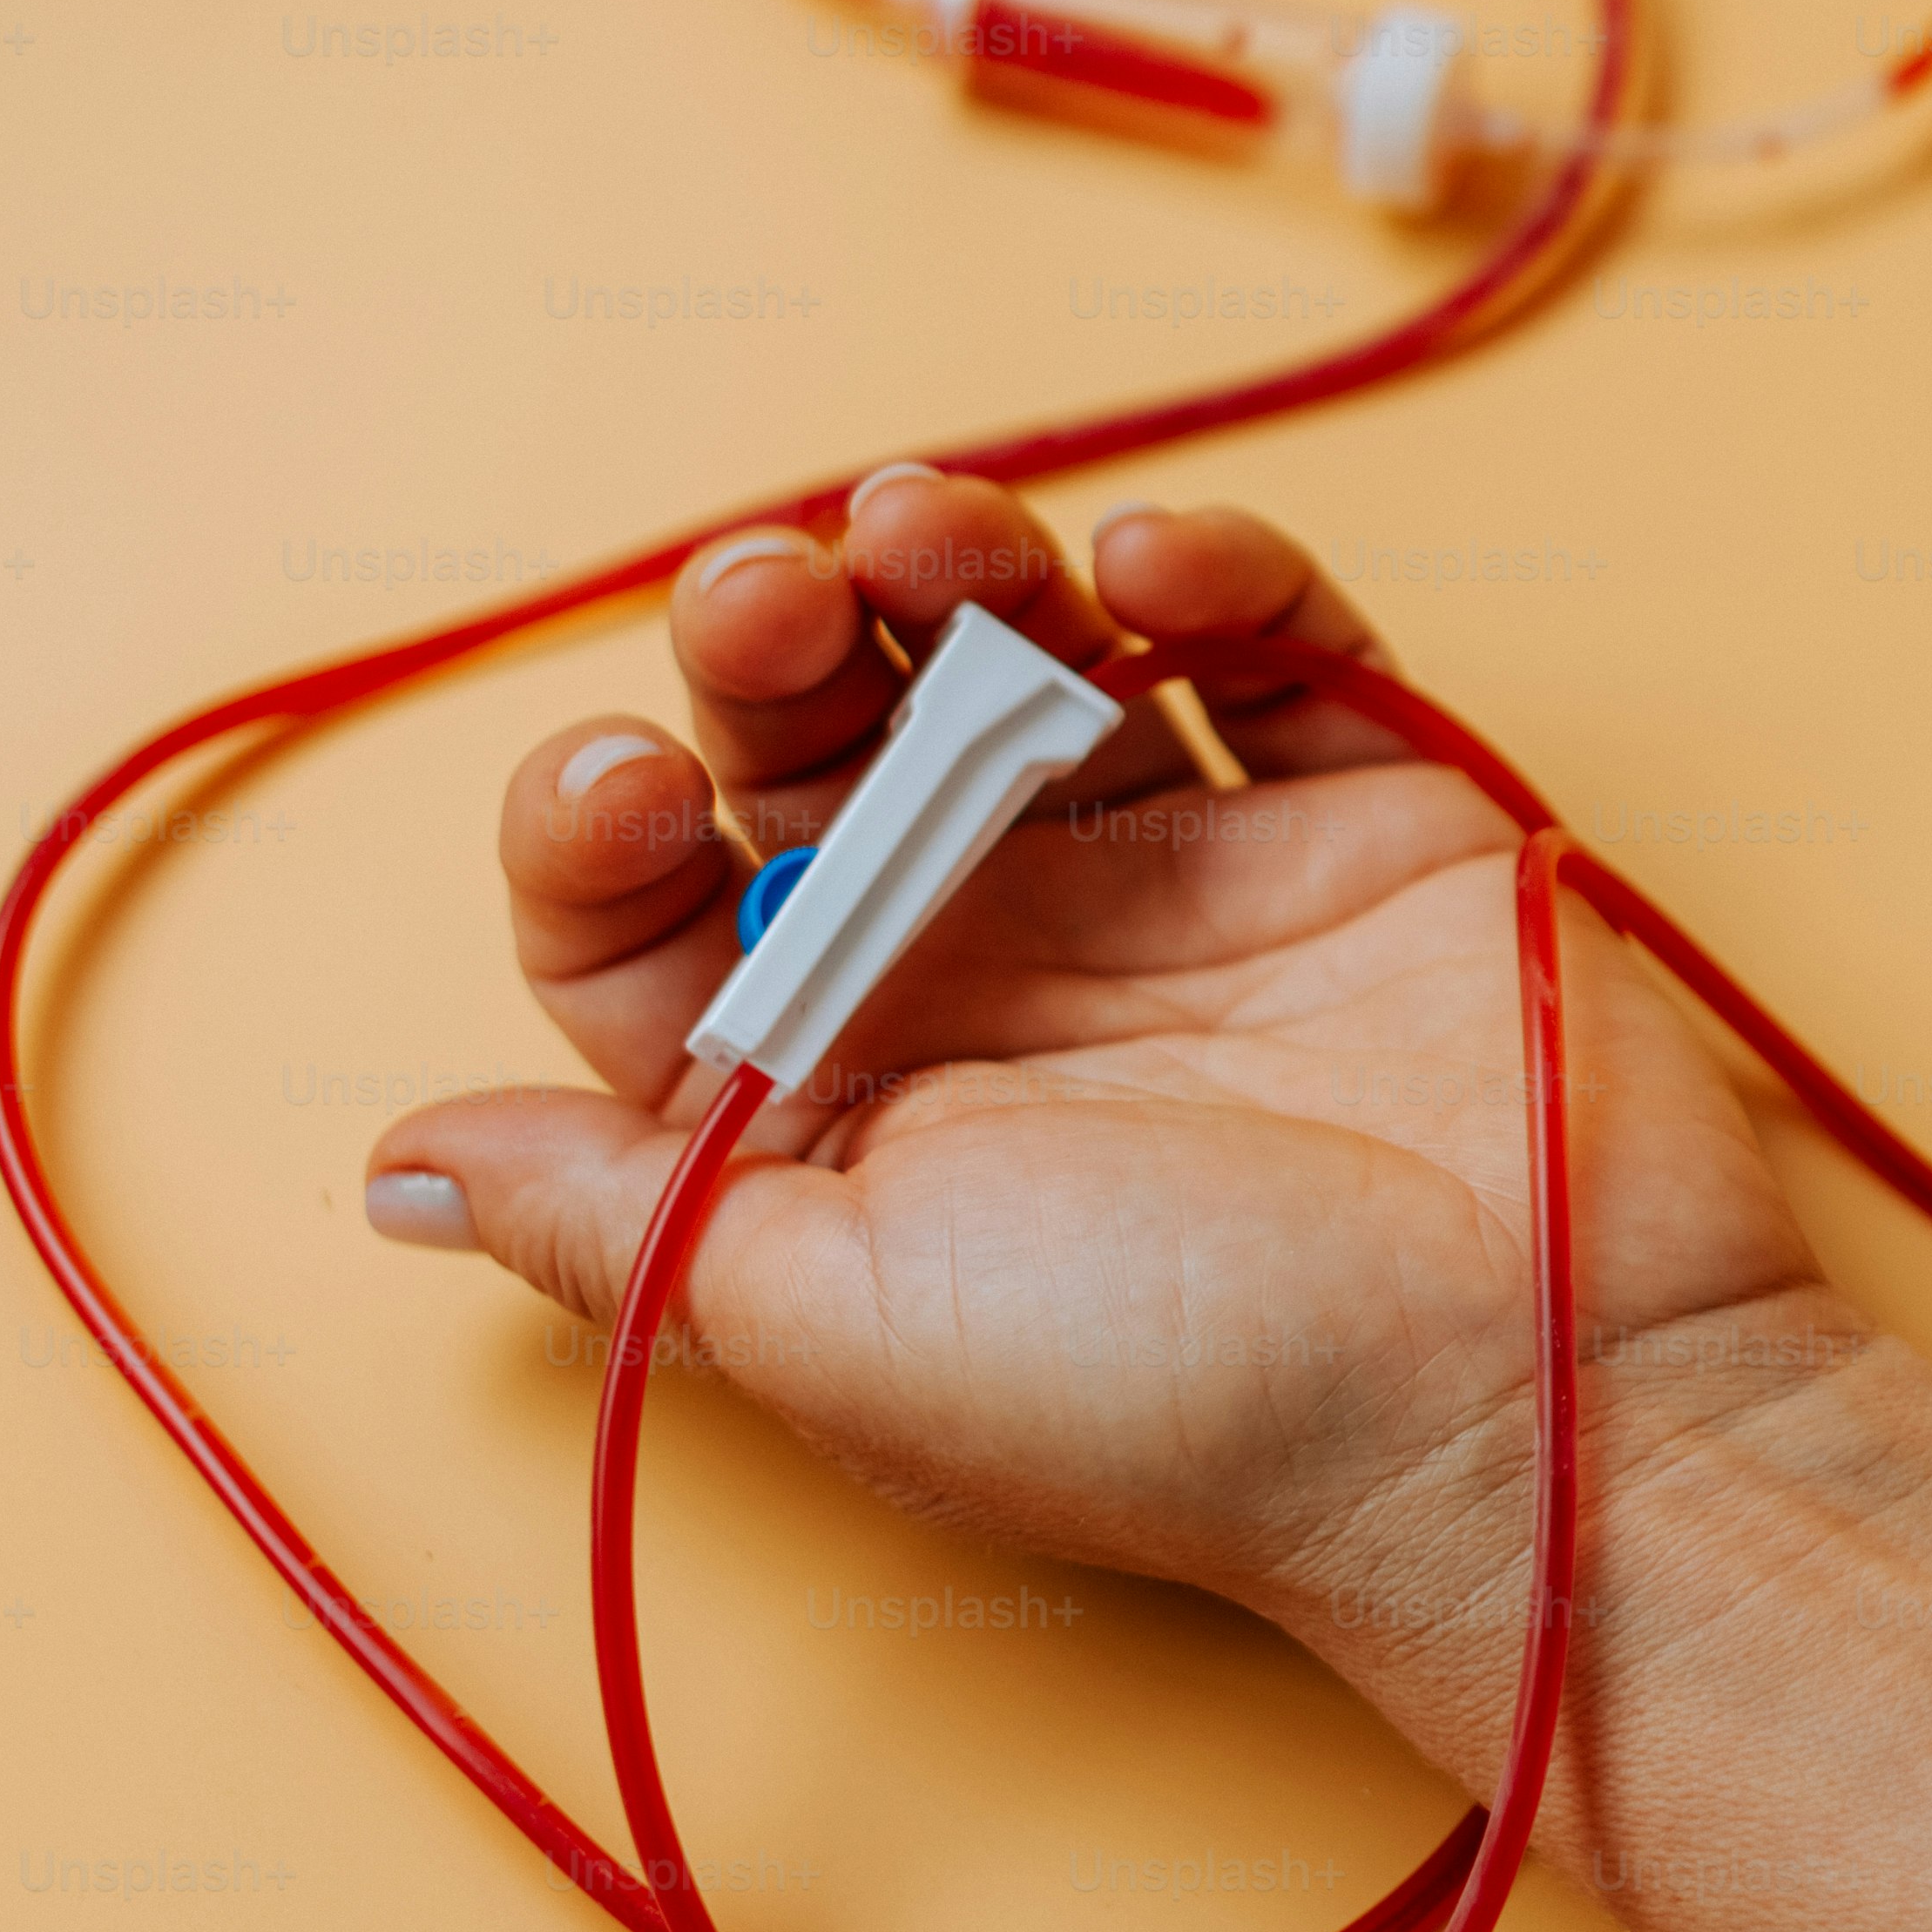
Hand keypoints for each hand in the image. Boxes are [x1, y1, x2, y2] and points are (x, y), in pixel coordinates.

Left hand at [358, 466, 1820, 1653]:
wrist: (1533, 1403)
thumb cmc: (1181, 1392)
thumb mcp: (827, 1318)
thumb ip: (614, 1212)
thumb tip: (398, 1159)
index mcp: (849, 1104)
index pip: (666, 914)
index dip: (612, 821)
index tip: (633, 782)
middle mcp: (1002, 981)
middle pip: (831, 747)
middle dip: (775, 637)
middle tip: (776, 591)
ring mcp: (1191, 888)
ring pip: (1026, 662)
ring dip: (957, 561)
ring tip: (929, 528)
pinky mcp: (1366, 820)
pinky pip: (1269, 646)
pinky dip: (1211, 571)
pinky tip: (1154, 567)